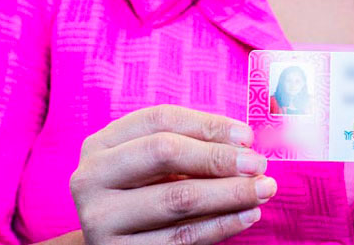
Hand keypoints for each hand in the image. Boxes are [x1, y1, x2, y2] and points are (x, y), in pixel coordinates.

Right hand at [70, 105, 275, 243]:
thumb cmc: (141, 195)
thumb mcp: (151, 165)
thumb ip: (189, 146)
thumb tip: (243, 141)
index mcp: (101, 144)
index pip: (160, 120)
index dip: (208, 124)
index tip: (247, 136)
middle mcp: (91, 177)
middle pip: (164, 153)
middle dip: (219, 157)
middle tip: (258, 164)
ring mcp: (100, 218)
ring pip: (177, 198)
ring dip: (229, 192)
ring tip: (262, 189)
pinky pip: (180, 237)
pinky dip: (220, 224)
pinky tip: (247, 215)